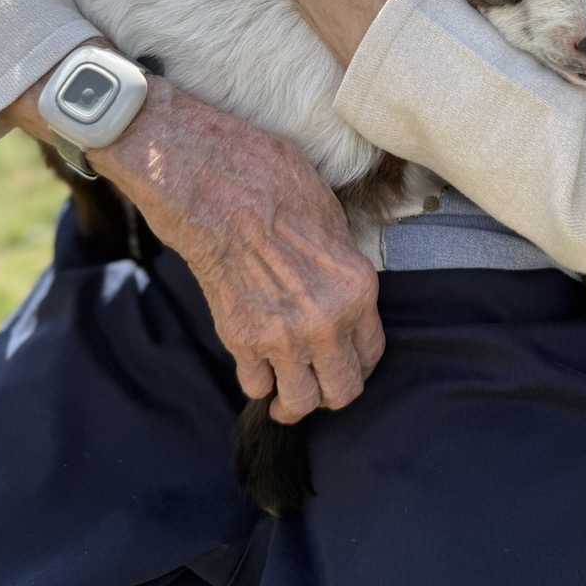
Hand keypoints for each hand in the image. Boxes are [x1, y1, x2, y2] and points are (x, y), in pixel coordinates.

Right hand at [88, 81, 385, 422]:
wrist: (212, 182)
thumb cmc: (271, 183)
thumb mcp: (329, 217)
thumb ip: (340, 265)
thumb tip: (339, 282)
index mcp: (358, 288)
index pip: (372, 353)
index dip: (357, 360)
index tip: (342, 357)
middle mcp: (328, 322)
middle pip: (343, 391)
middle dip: (330, 390)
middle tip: (316, 378)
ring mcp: (284, 337)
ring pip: (299, 403)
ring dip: (292, 399)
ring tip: (284, 389)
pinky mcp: (240, 340)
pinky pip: (254, 386)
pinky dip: (256, 380)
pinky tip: (255, 364)